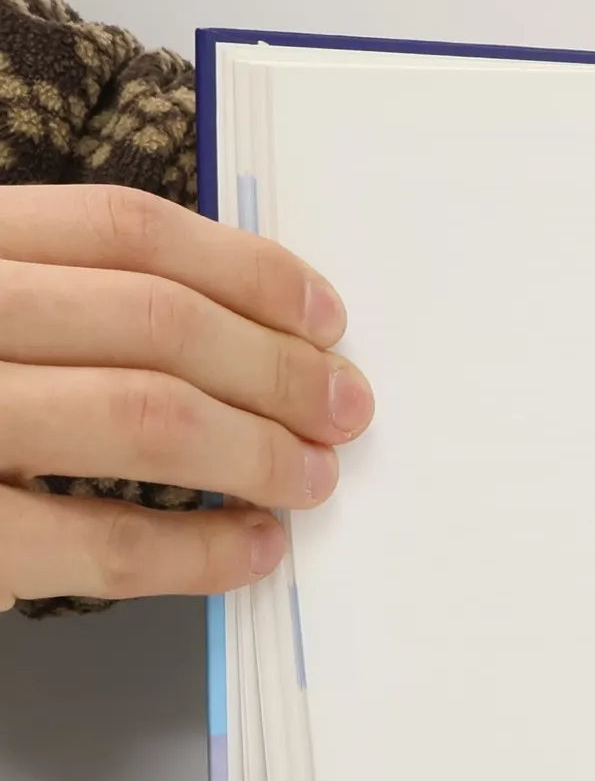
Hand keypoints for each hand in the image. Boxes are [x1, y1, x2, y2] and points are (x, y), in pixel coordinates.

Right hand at [0, 185, 371, 612]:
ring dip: (258, 451)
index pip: (122, 229)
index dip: (247, 269)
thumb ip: (63, 307)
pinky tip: (252, 549)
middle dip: (278, 369)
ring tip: (311, 477)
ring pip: (144, 417)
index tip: (327, 316)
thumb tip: (246, 335)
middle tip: (345, 409)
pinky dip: (199, 551)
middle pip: (154, 320)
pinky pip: (99, 544)